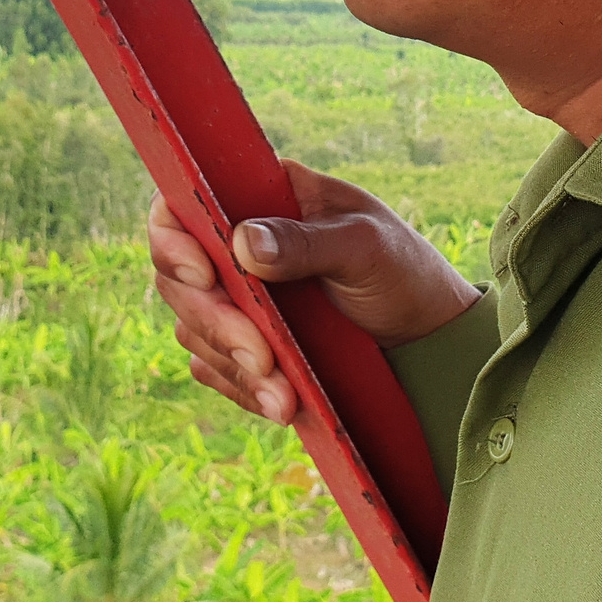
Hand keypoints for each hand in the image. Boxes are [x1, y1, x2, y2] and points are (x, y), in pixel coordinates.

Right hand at [148, 158, 483, 423]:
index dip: (174, 238)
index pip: (182, 205)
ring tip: (285, 394)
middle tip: (261, 356)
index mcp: (259, 198)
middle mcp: (235, 244)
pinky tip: (280, 403)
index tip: (206, 276)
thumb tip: (242, 242)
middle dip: (216, 321)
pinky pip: (214, 367)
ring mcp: (235, 297)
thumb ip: (306, 242)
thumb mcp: (366, 245)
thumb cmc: (402, 271)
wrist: (426, 341)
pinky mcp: (243, 343)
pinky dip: (242, 388)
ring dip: (233, 364)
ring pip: (192, 327)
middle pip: (177, 277)